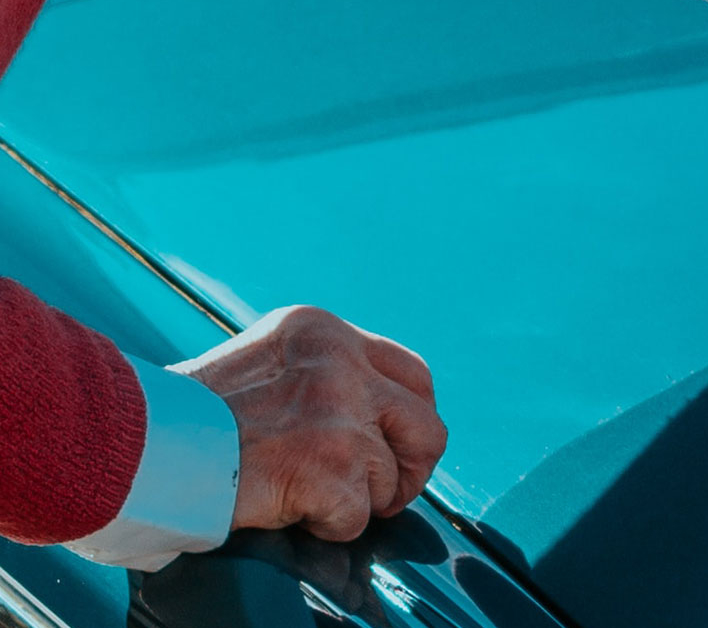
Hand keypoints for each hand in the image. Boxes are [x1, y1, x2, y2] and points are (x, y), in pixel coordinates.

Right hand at [171, 307, 447, 542]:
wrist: (130, 445)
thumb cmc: (184, 418)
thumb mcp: (265, 363)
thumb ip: (321, 375)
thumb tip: (379, 418)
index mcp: (322, 330)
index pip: (412, 372)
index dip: (412, 419)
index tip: (396, 447)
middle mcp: (340, 362)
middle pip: (426, 424)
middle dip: (411, 468)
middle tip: (384, 493)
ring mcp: (339, 412)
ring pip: (390, 477)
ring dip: (354, 500)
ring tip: (302, 494)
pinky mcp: (329, 465)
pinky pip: (357, 517)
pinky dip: (327, 526)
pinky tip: (286, 508)